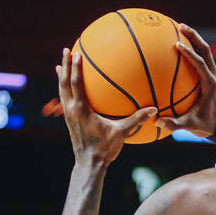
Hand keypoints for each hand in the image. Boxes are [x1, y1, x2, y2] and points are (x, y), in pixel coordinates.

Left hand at [56, 48, 155, 165]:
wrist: (89, 164)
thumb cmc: (104, 149)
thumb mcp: (121, 133)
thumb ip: (136, 120)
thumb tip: (153, 110)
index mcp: (81, 109)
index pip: (76, 83)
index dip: (76, 67)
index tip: (78, 53)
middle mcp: (71, 109)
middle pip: (64, 82)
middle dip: (65, 65)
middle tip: (66, 49)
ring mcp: (68, 115)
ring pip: (61, 90)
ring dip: (62, 75)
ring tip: (61, 64)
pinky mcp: (68, 120)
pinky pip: (64, 99)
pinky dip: (65, 89)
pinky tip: (69, 87)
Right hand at [155, 24, 215, 137]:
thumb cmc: (204, 125)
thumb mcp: (190, 126)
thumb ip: (174, 124)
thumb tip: (157, 121)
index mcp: (210, 84)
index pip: (201, 64)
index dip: (190, 54)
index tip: (177, 44)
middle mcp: (214, 76)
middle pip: (206, 50)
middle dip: (194, 36)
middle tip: (180, 25)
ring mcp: (214, 74)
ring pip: (206, 50)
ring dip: (194, 38)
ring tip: (179, 27)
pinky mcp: (211, 75)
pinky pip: (203, 57)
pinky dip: (193, 48)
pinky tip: (179, 42)